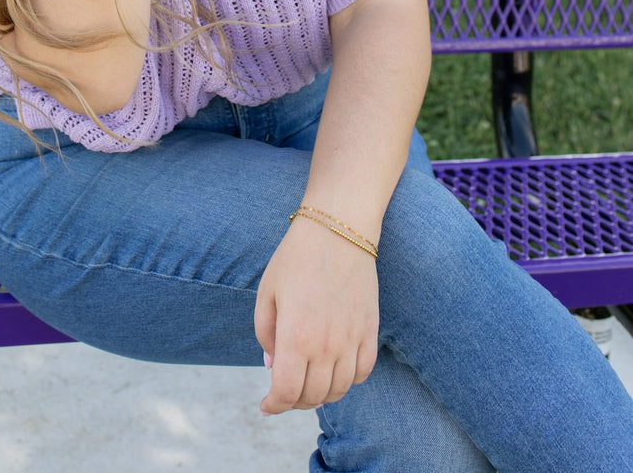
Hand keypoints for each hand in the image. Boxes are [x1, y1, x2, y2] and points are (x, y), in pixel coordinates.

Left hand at [254, 216, 378, 414]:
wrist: (338, 229)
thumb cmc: (296, 258)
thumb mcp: (267, 293)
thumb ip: (266, 335)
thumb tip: (273, 367)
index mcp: (296, 337)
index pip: (287, 393)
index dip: (274, 405)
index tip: (266, 405)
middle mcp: (327, 345)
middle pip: (312, 396)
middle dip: (293, 401)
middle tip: (283, 391)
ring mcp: (352, 339)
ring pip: (339, 390)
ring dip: (321, 394)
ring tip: (307, 382)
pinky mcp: (370, 330)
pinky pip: (363, 372)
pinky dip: (348, 380)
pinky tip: (334, 370)